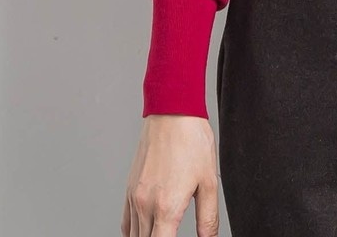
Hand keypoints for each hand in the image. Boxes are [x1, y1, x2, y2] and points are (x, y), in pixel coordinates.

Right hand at [122, 114, 219, 236]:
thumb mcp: (209, 181)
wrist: (172, 112)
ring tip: (164, 233)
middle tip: (173, 233)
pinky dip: (134, 233)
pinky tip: (147, 231)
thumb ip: (208, 217)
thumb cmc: (192, 141)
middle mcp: (145, 206)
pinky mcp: (129, 189)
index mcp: (166, 208)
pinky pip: (126, 224)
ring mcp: (134, 198)